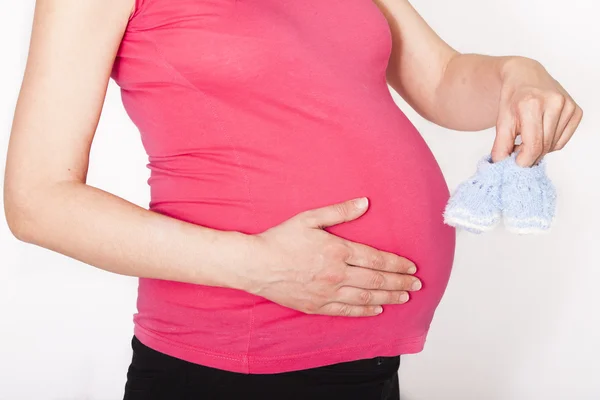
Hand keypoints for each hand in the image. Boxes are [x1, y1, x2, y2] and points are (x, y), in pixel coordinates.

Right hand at [243, 197, 420, 316]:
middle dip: (400, 281)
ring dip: (388, 296)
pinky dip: (365, 311)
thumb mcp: (309, 218)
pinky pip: (346, 311)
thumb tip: (364, 203)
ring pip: (365, 297)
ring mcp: (327, 292)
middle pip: (376, 280)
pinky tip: (377, 309)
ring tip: (405, 296)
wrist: (255, 264)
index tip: (411, 266)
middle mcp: (336, 274)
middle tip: (417, 284)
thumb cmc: (280, 239)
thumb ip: (339, 212)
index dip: (396, 263)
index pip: (375, 259)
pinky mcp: (316, 306)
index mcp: (337, 250)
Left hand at [491, 57, 582, 166]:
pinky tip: (540, 132)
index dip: (523, 160)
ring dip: (539, 149)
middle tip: (517, 149)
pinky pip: (563, 140)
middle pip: (544, 147)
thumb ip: (500, 144)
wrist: (525, 76)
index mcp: (532, 104)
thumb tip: (500, 164)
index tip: (515, 162)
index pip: (533, 145)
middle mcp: (554, 103)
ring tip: (527, 137)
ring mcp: (567, 106)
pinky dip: (550, 143)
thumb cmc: (513, 98)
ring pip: (554, 146)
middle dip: (529, 155)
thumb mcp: (501, 120)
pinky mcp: (576, 110)